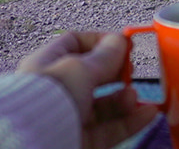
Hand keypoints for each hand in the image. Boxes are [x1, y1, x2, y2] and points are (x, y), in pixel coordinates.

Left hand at [18, 32, 158, 148]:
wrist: (32, 144)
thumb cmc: (44, 101)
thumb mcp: (79, 70)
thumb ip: (104, 57)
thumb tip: (119, 40)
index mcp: (47, 66)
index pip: (75, 44)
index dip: (101, 41)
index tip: (123, 43)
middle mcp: (58, 91)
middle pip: (94, 76)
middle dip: (116, 71)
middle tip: (131, 68)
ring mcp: (70, 116)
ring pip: (105, 105)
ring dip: (125, 98)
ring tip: (134, 96)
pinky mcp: (81, 140)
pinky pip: (111, 129)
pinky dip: (131, 121)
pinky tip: (146, 113)